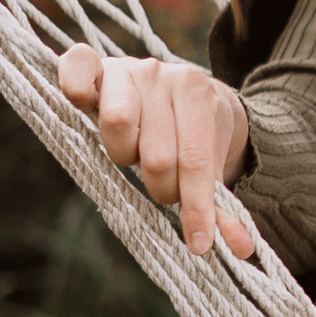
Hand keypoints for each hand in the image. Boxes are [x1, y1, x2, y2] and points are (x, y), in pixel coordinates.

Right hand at [57, 43, 254, 259]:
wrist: (180, 89)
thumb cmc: (194, 133)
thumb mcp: (212, 162)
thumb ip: (221, 206)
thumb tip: (240, 249)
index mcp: (197, 92)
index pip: (195, 161)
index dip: (196, 207)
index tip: (198, 243)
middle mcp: (162, 74)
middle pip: (156, 155)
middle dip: (162, 187)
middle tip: (163, 185)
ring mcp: (126, 68)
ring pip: (118, 126)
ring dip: (125, 156)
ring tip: (135, 156)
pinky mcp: (93, 67)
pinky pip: (77, 67)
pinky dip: (75, 87)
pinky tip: (82, 106)